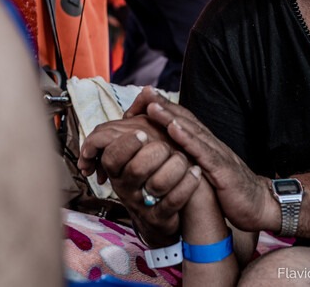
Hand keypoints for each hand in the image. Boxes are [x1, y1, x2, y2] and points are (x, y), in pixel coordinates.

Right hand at [78, 115, 201, 245]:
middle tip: (164, 145)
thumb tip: (147, 91)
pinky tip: (197, 173)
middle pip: (135, 169)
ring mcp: (144, 203)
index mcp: (118, 169)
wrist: (159, 210)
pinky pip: (175, 201)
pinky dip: (188, 185)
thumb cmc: (149, 171)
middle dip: (153, 153)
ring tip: (186, 159)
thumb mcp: (139, 147)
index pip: (112, 155)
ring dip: (176, 167)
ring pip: (158, 184)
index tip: (142, 133)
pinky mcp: (162, 217)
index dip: (126, 143)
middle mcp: (127, 187)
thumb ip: (140, 121)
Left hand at [128, 88, 277, 232]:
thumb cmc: (231, 193)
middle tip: (145, 92)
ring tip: (152, 106)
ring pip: (191, 132)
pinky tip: (173, 128)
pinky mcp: (222, 170)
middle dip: (165, 105)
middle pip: (185, 120)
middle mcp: (212, 145)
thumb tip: (169, 159)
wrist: (260, 207)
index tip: (146, 97)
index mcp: (207, 146)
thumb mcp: (207, 175)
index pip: (184, 122)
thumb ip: (191, 164)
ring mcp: (217, 155)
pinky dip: (187, 138)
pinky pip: (202, 152)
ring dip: (170, 117)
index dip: (166, 109)